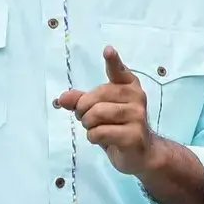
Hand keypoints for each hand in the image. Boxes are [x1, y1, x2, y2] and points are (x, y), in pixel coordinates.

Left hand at [55, 48, 153, 174]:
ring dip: (88, 125)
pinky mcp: (134, 135)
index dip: (113, 61)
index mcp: (128, 86)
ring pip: (96, 115)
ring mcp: (137, 116)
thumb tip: (62, 99)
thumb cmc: (118, 127)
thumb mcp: (98, 111)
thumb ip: (80, 101)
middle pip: (95, 98)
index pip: (119, 71)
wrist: (141, 153)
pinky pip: (100, 132)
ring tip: (95, 129)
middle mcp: (136, 97)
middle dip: (83, 110)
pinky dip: (93, 137)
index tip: (107, 50)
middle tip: (87, 119)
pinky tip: (102, 139)